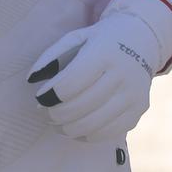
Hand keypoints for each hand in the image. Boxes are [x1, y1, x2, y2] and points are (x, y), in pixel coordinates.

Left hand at [27, 12, 161, 142]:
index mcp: (104, 53)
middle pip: (81, 107)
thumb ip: (51, 56)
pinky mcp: (138, 112)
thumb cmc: (101, 39)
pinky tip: (74, 127)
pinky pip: (107, 133)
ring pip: (93, 125)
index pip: (72, 83)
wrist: (141, 40)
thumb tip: (30, 80)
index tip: (39, 96)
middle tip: (45, 110)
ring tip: (55, 121)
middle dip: (56, 113)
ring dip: (68, 128)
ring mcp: (133, 96)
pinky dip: (86, 135)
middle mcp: (121, 75)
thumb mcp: (75, 37)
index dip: (51, 94)